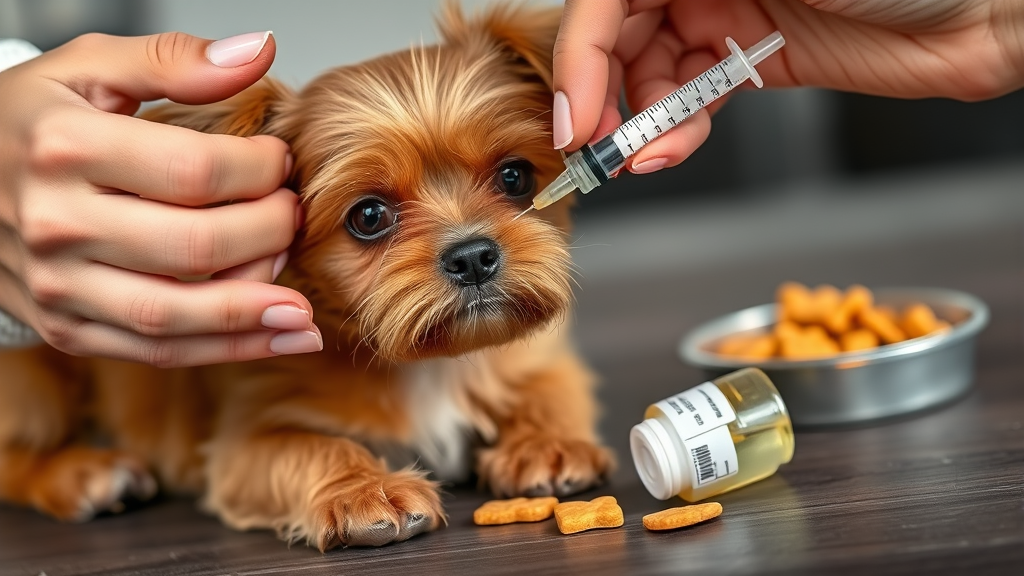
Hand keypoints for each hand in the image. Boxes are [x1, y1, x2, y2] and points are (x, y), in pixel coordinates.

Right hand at [0, 31, 321, 366]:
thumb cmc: (32, 122)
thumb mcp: (88, 68)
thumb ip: (174, 59)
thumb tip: (259, 51)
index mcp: (65, 148)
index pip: (194, 171)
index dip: (259, 170)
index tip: (281, 162)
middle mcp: (56, 223)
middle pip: (194, 246)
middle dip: (268, 235)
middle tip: (293, 217)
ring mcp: (58, 284)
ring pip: (174, 314)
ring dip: (253, 315)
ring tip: (304, 310)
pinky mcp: (67, 327)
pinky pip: (155, 351)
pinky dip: (225, 350)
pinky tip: (278, 338)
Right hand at [552, 0, 1023, 172]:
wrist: (986, 8)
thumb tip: (602, 14)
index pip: (605, 1)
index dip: (579, 57)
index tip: (575, 115)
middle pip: (618, 37)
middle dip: (602, 95)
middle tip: (600, 147)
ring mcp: (725, 17)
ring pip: (650, 75)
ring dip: (639, 123)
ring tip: (646, 156)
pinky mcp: (752, 63)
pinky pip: (692, 102)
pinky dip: (676, 131)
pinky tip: (672, 150)